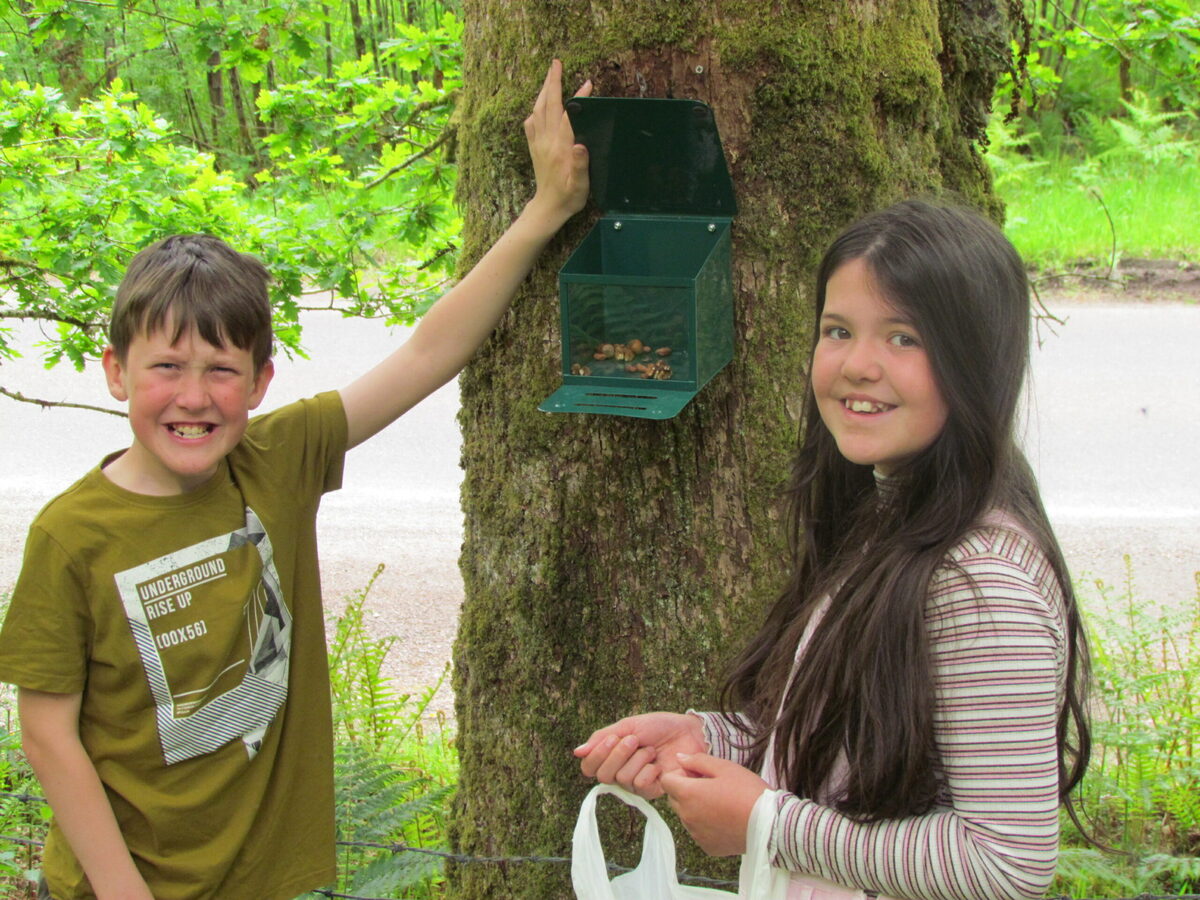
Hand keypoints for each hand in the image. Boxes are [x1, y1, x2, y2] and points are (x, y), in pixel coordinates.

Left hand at [523, 59, 591, 226]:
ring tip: (550, 77)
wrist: (548, 209)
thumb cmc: (568, 198)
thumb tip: (580, 144)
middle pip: (548, 105)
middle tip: (557, 64)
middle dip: (552, 82)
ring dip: (544, 91)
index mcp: (560, 148)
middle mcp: (546, 142)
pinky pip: (531, 122)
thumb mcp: (580, 185)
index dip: (577, 98)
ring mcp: (538, 144)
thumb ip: (581, 165)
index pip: (568, 115)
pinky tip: (540, 106)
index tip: (587, 84)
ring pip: (538, 110)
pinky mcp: (534, 148)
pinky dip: (536, 109)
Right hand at [574, 712, 706, 798]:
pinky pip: (639, 785)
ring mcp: (635, 783)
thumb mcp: (628, 726)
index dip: (596, 755)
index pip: (589, 767)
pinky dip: (648, 771)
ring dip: (637, 759)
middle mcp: (620, 773)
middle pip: (603, 775)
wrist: (688, 732)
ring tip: (652, 750)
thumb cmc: (659, 727)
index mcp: (611, 756)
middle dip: (618, 754)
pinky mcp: (652, 791)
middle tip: (634, 740)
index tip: (613, 739)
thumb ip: (602, 738)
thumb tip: (577, 752)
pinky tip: (658, 764)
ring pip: (622, 778)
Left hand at [660, 753, 769, 856]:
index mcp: (688, 794)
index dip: (680, 774)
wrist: (770, 824)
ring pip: (686, 816)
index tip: (698, 774)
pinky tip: (724, 818)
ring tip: (720, 803)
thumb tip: (678, 758)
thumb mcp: (724, 767)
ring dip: (695, 807)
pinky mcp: (707, 847)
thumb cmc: (747, 791)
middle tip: (710, 786)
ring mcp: (696, 834)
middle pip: (674, 799)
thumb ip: (697, 760)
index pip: (667, 781)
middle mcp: (686, 816)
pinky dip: (705, 824)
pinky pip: (698, 831)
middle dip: (686, 790)